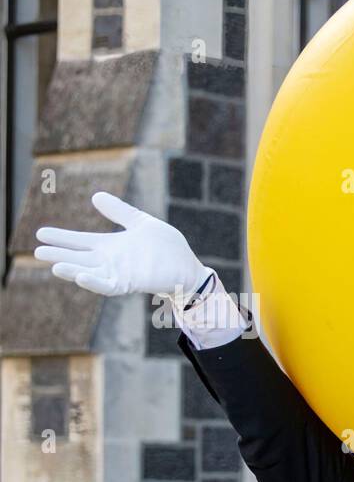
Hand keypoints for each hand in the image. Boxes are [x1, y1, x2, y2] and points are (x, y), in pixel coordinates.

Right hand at [34, 191, 209, 298]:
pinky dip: (94, 282)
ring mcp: (119, 273)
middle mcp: (111, 261)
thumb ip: (119, 212)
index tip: (41, 233)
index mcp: (111, 246)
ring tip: (54, 265)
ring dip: (72, 270)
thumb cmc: (167, 248)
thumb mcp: (140, 223)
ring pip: (89, 273)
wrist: (188, 267)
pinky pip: (108, 285)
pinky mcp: (131, 283)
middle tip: (37, 252)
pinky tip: (80, 276)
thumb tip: (95, 196)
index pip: (81, 241)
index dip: (62, 238)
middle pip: (79, 258)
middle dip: (59, 255)